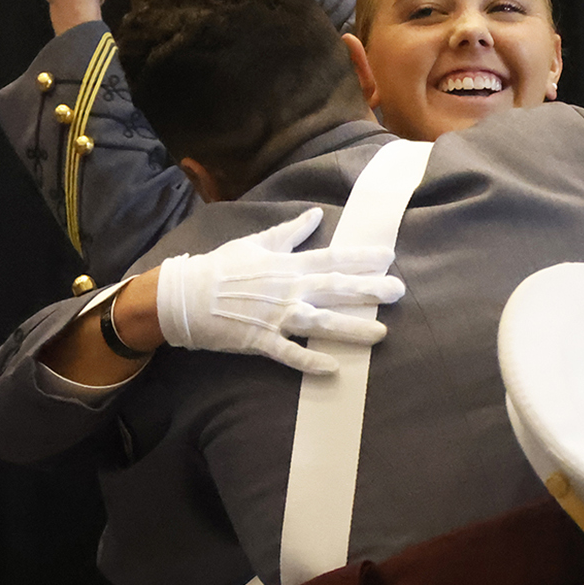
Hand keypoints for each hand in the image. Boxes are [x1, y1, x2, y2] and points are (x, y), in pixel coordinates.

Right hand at [153, 208, 406, 375]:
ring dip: (351, 328)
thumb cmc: (220, 267)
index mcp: (286, 265)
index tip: (389, 257)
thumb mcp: (256, 242)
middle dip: (368, 290)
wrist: (185, 296)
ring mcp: (275, 316)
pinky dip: (309, 361)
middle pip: (333, 289)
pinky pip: (288, 353)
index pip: (331, 259)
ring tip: (381, 334)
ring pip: (320, 323)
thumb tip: (316, 215)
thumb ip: (290, 232)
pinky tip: (332, 369)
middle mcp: (287, 290)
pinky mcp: (260, 340)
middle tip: (398, 292)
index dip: (360, 258)